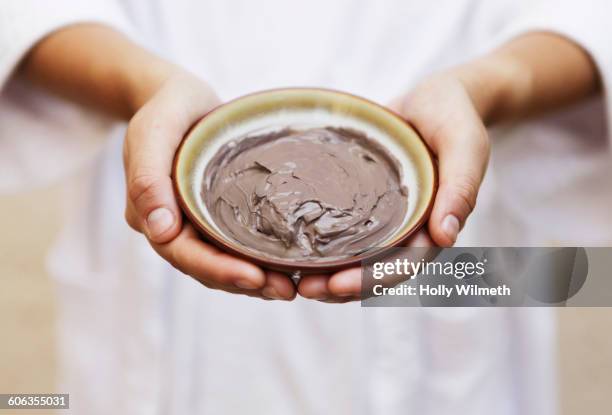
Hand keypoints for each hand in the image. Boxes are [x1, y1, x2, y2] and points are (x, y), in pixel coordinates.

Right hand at [123, 71, 295, 300]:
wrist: (178, 98)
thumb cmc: (166, 109)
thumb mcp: (152, 131)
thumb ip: (148, 175)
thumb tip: (160, 230)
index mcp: (151, 213)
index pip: (183, 254)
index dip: (218, 270)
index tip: (254, 277)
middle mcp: (173, 226)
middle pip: (206, 267)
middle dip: (244, 282)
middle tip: (286, 290)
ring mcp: (195, 223)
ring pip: (222, 262)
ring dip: (255, 280)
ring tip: (292, 286)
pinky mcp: (216, 216)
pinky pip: (234, 245)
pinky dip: (258, 259)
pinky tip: (287, 265)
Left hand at [298, 73, 489, 301]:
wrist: (436, 99)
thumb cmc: (454, 118)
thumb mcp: (464, 144)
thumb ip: (461, 186)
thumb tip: (447, 237)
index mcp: (435, 225)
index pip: (405, 264)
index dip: (373, 279)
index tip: (339, 285)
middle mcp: (409, 229)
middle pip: (376, 270)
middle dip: (343, 285)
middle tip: (307, 289)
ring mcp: (385, 218)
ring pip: (359, 258)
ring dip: (330, 273)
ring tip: (297, 280)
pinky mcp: (364, 202)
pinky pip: (345, 229)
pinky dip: (324, 244)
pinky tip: (297, 246)